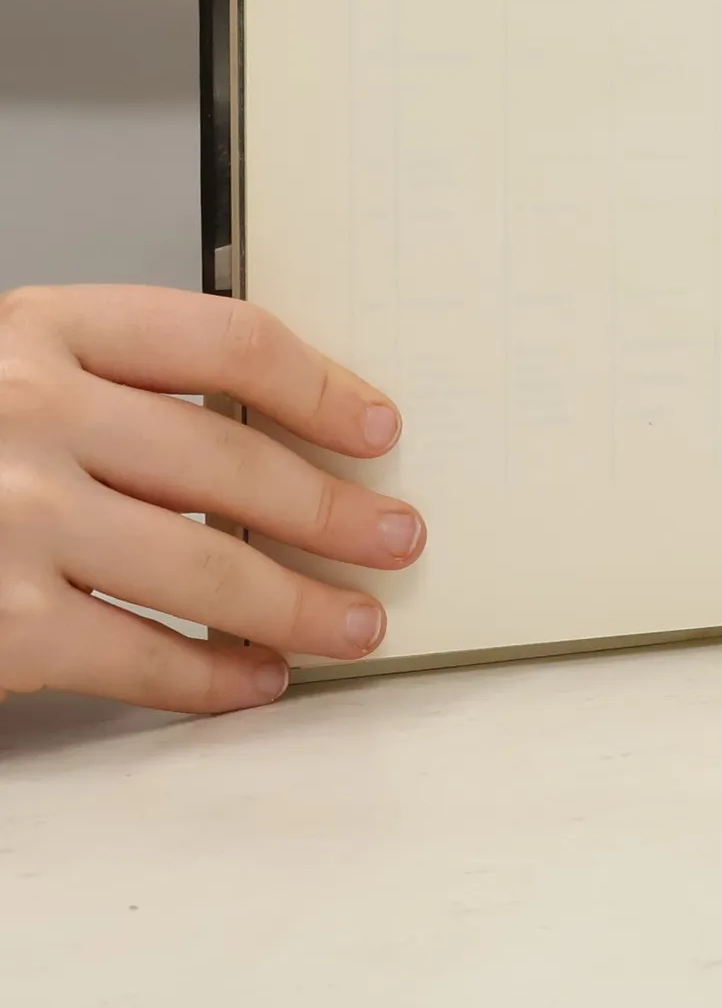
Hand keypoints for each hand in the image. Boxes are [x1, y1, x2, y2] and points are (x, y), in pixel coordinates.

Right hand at [0, 285, 422, 712]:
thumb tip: (272, 439)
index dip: (320, 388)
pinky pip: (135, 656)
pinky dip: (210, 677)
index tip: (375, 428)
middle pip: (231, 463)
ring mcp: (10, 519)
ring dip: (299, 603)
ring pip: (205, 569)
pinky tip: (255, 680)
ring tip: (356, 622)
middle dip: (332, 510)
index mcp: (42, 327)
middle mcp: (28, 412)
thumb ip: (112, 384)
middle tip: (396, 537)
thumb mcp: (5, 369)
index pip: (226, 343)